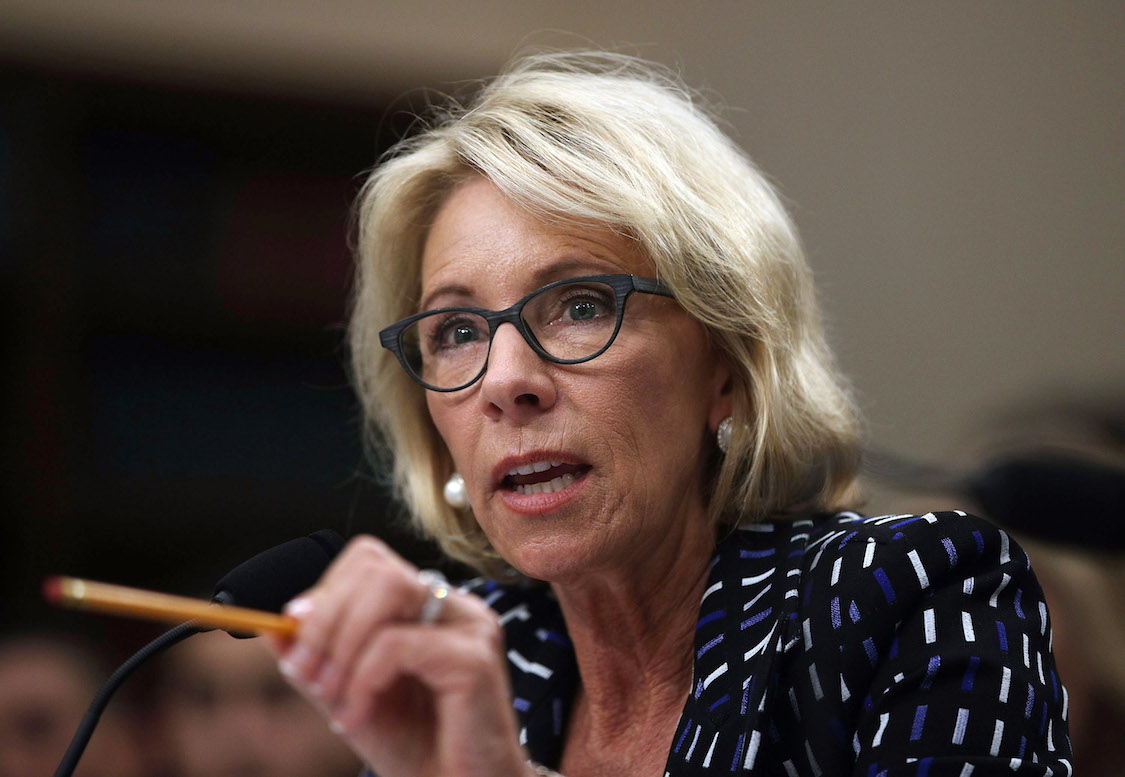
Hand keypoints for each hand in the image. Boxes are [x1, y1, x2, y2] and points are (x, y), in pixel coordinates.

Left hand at [264, 535, 527, 776]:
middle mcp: (454, 604)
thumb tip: (271, 628)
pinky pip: (396, 645)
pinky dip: (361, 680)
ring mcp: (469, 625)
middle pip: (375, 567)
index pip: (368, 561)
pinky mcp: (473, 659)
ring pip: (387, 590)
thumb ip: (316, 659)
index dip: (324, 596)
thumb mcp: (348, 695)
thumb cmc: (415, 745)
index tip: (298, 649)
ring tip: (329, 697)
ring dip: (341, 644)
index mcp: (428, 605)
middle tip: (304, 674)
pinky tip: (355, 717)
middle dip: (324, 620)